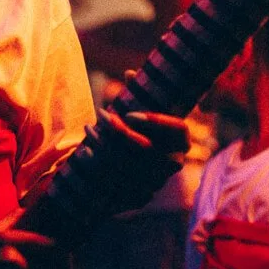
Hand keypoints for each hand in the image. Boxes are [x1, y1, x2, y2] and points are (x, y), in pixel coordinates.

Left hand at [95, 91, 189, 214]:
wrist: (139, 166)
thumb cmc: (143, 128)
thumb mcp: (145, 110)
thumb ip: (141, 93)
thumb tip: (130, 74)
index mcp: (182, 140)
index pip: (176, 129)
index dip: (155, 122)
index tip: (129, 114)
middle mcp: (175, 162)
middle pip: (148, 148)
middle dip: (120, 131)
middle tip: (101, 114)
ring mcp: (159, 180)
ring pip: (130, 165)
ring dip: (105, 145)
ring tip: (89, 126)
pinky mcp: (141, 194)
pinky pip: (119, 181)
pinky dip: (100, 165)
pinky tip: (86, 149)